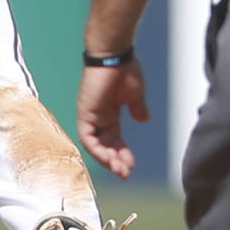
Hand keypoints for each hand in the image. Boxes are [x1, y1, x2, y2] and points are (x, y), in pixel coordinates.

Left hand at [78, 61, 149, 179]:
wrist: (115, 55)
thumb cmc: (125, 70)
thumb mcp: (135, 95)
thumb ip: (137, 108)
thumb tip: (144, 119)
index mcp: (110, 113)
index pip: (114, 140)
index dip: (123, 154)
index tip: (132, 165)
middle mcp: (98, 117)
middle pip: (105, 146)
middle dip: (116, 161)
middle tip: (126, 173)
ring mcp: (90, 116)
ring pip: (96, 146)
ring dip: (108, 159)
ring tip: (121, 171)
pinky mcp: (85, 113)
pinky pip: (89, 138)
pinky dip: (98, 150)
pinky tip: (110, 159)